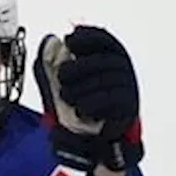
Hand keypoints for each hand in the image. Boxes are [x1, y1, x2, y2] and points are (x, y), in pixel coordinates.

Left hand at [34, 26, 142, 173]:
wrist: (99, 137)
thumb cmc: (82, 102)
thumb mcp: (69, 82)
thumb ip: (58, 63)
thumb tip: (47, 42)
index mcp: (111, 56)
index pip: (103, 39)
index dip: (87, 37)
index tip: (68, 40)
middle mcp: (123, 69)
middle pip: (102, 61)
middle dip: (78, 67)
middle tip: (61, 76)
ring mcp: (128, 87)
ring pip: (105, 81)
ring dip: (81, 88)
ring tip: (67, 97)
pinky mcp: (129, 107)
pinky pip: (111, 100)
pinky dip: (92, 104)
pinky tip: (81, 110)